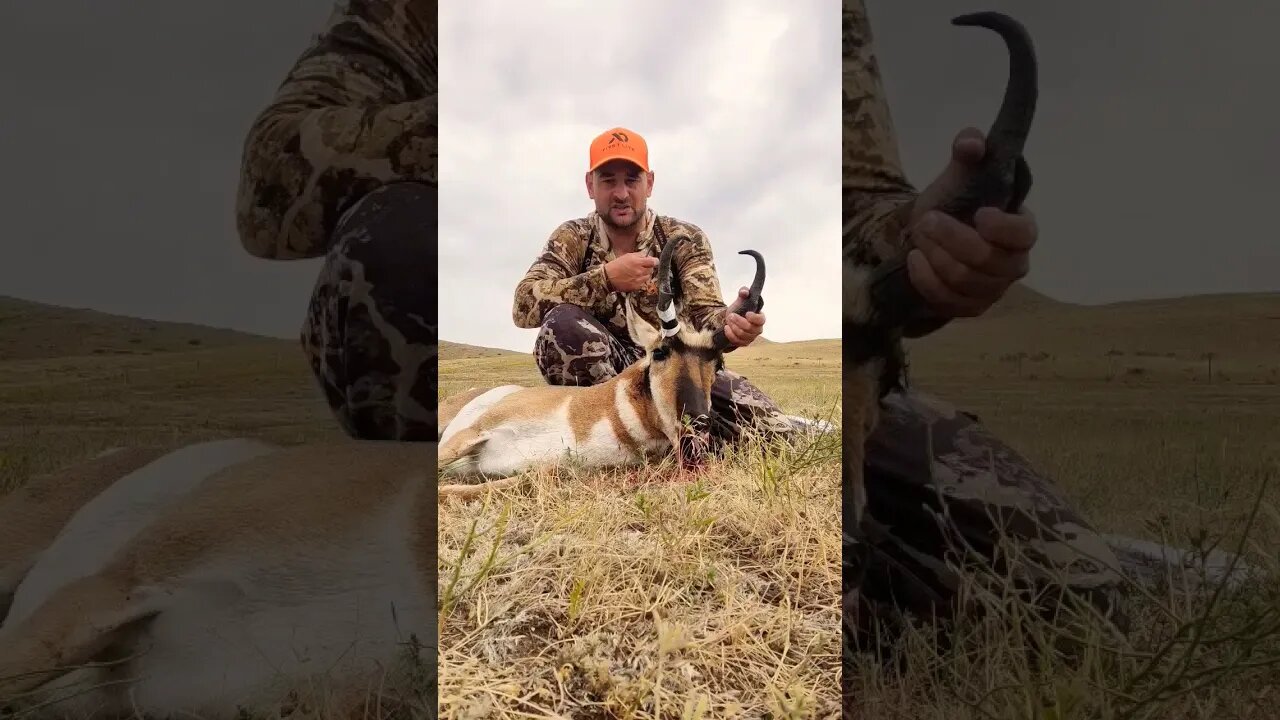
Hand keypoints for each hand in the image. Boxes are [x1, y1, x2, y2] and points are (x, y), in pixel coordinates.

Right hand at [604, 252, 658, 291]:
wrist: (608, 277)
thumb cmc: (616, 265)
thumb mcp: (628, 256)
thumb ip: (639, 255)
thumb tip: (647, 256)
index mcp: (638, 262)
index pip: (654, 262)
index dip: (654, 261)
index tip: (653, 261)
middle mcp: (640, 271)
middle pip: (651, 269)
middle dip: (648, 267)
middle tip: (641, 267)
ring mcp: (639, 280)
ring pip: (648, 276)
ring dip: (644, 274)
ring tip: (636, 273)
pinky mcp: (636, 287)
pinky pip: (643, 283)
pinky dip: (640, 280)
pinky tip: (633, 278)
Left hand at [723, 287, 764, 346]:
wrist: (731, 319)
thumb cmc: (739, 309)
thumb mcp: (740, 299)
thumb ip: (743, 292)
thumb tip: (744, 291)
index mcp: (760, 318)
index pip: (761, 320)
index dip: (755, 318)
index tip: (747, 313)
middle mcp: (758, 329)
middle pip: (750, 329)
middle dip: (739, 321)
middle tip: (731, 315)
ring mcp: (751, 337)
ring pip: (743, 335)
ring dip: (734, 327)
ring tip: (728, 320)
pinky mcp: (744, 343)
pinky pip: (737, 341)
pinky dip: (730, 334)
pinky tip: (726, 328)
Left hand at [907, 127, 1037, 318]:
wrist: (929, 236)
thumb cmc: (954, 204)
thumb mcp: (958, 174)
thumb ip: (968, 151)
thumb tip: (970, 141)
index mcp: (1021, 228)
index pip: (1025, 234)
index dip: (1004, 228)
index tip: (979, 214)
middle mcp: (1013, 263)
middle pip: (989, 261)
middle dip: (952, 238)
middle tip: (927, 219)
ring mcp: (993, 289)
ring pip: (965, 280)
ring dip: (936, 255)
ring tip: (919, 235)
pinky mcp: (969, 307)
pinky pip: (948, 301)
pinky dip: (926, 279)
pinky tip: (914, 259)